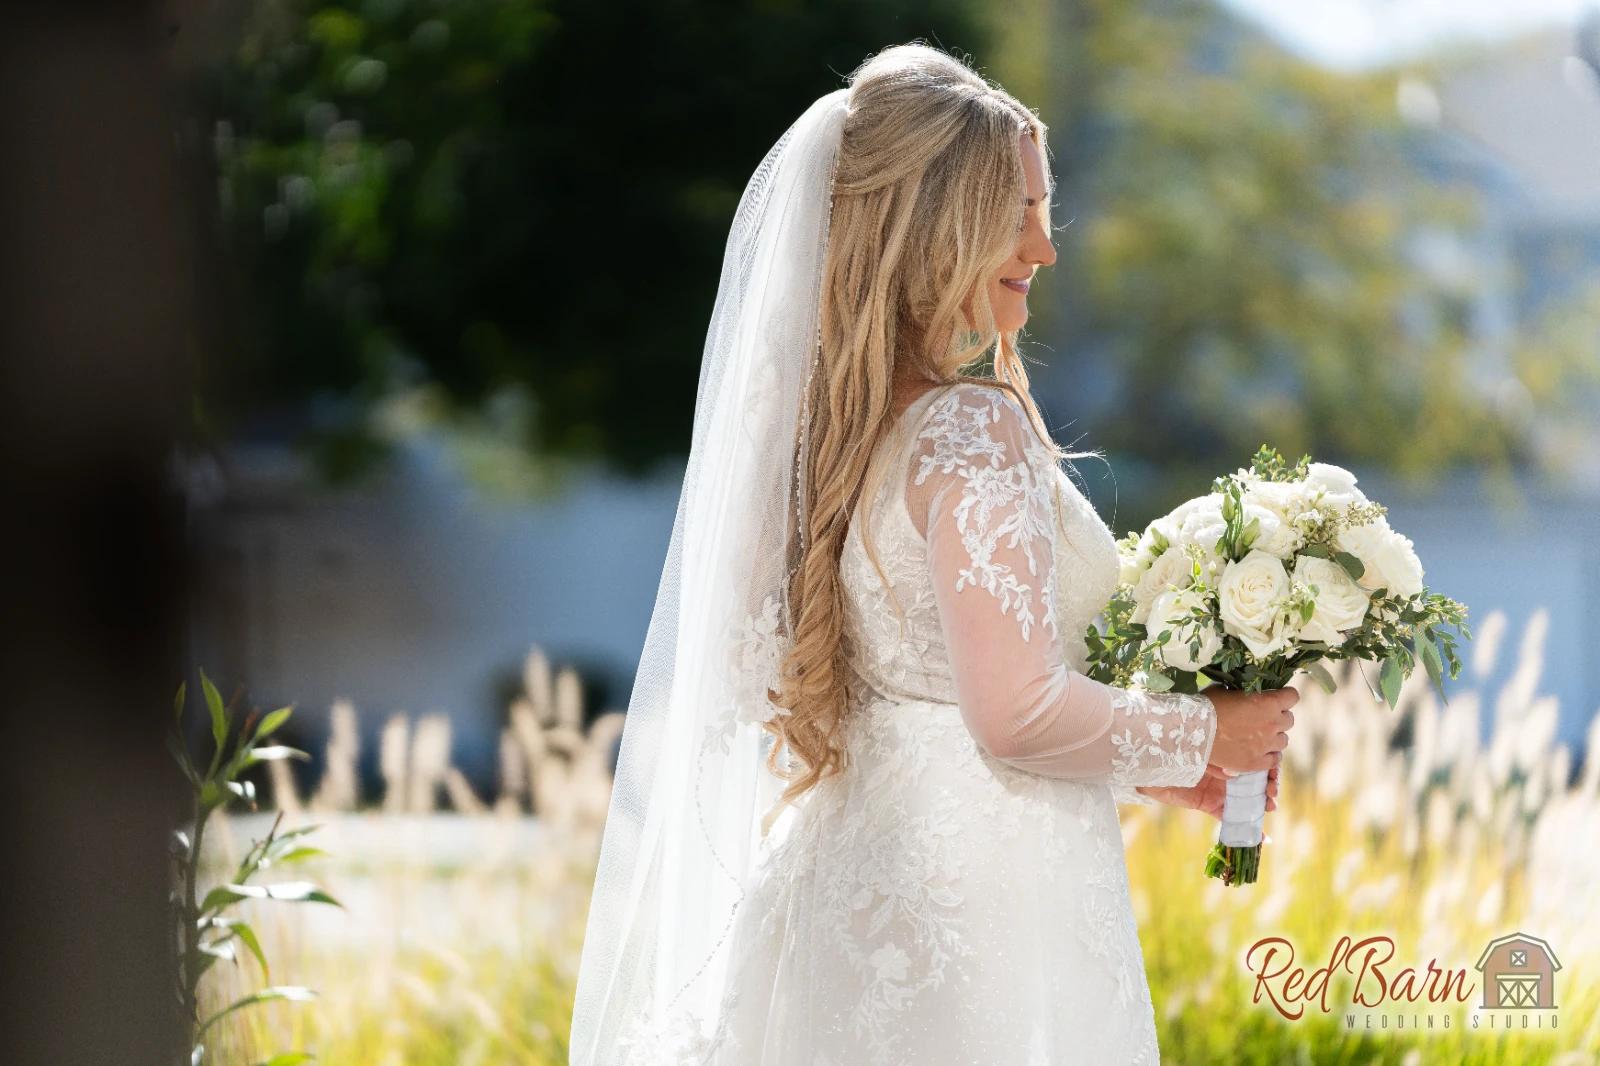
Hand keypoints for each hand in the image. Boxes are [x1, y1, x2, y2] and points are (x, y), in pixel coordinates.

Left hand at [1139, 762, 1279, 820]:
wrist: (1146, 766)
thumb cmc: (1171, 751)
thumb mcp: (1196, 751)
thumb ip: (1215, 761)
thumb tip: (1232, 772)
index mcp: (1225, 755)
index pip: (1253, 759)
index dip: (1268, 764)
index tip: (1274, 769)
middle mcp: (1225, 772)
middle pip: (1255, 779)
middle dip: (1269, 785)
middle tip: (1272, 791)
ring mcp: (1219, 790)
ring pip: (1248, 798)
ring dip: (1262, 803)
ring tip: (1270, 805)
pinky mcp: (1210, 805)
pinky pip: (1230, 819)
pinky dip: (1247, 829)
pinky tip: (1263, 837)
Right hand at [1202, 685, 1297, 774]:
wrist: (1193, 733)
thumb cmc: (1207, 706)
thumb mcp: (1225, 690)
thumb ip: (1242, 693)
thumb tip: (1242, 693)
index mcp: (1268, 702)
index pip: (1293, 696)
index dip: (1285, 696)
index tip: (1277, 697)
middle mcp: (1273, 724)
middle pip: (1289, 719)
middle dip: (1278, 716)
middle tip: (1263, 717)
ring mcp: (1266, 745)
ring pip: (1283, 741)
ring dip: (1274, 736)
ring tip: (1259, 736)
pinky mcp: (1257, 763)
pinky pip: (1275, 760)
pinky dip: (1269, 755)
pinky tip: (1259, 751)